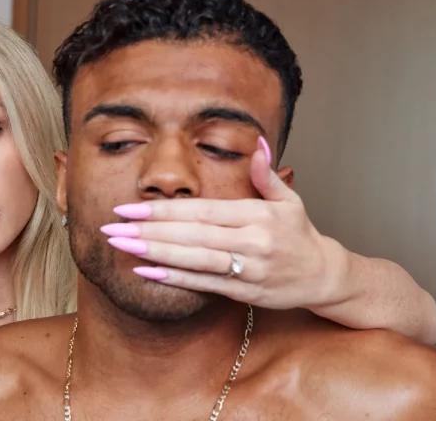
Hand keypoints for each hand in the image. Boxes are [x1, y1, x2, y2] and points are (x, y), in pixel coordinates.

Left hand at [101, 137, 346, 309]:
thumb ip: (267, 175)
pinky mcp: (245, 292)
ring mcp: (248, 269)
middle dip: (148, 230)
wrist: (324, 276)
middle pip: (192, 235)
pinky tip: (147, 271)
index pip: (201, 210)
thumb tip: (257, 143)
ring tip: (122, 246)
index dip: (163, 209)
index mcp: (256, 215)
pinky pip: (205, 284)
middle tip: (112, 227)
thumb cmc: (299, 234)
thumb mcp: (290, 200)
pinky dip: (175, 279)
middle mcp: (251, 242)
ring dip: (155, 253)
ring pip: (195, 260)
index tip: (129, 207)